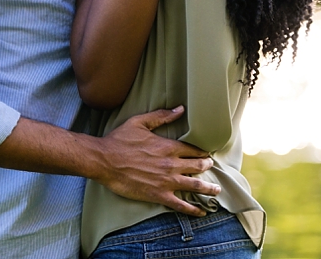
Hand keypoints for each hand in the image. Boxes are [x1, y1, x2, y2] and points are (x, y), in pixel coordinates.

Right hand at [95, 106, 219, 216]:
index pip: (192, 149)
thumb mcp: (140, 122)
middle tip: (211, 166)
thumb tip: (180, 109)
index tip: (206, 153)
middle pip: (197, 166)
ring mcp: (166, 181)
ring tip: (216, 190)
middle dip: (207, 166)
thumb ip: (162, 116)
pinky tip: (201, 211)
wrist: (104, 161)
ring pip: (194, 185)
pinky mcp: (158, 195)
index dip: (201, 152)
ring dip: (208, 188)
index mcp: (168, 147)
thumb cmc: (119, 140)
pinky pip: (180, 204)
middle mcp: (171, 164)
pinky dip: (193, 209)